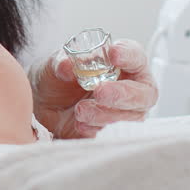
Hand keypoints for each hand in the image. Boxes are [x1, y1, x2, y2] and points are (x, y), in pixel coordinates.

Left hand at [30, 39, 157, 138]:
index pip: (136, 56)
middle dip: (123, 94)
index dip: (129, 55)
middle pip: (144, 94)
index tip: (114, 54)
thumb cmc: (59, 77)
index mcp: (123, 63)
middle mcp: (130, 87)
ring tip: (80, 110)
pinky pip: (114, 135)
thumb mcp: (54, 65)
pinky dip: (97, 130)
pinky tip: (80, 125)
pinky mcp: (111, 131)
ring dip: (105, 114)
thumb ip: (60, 64)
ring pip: (131, 118)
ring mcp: (124, 112)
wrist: (45, 104)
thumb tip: (67, 66)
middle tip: (100, 92)